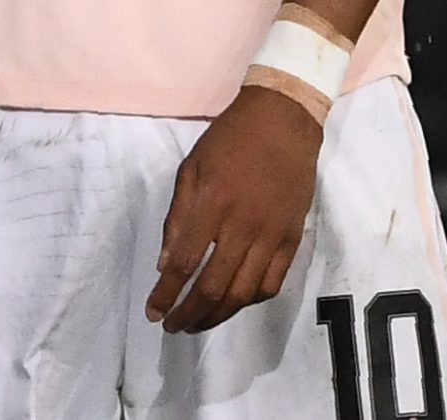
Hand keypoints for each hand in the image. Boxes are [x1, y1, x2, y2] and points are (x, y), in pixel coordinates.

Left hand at [146, 84, 321, 333]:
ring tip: (198, 323)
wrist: (282, 121)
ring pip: (243, 293)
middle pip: (214, 287)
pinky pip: (272, 283)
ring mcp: (271, 235)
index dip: (166, 294)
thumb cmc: (228, 140)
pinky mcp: (292, 238)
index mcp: (212, 204)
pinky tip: (233, 302)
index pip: (184, 263)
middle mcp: (242, 225)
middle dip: (189, 314)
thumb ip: (177, 217)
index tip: (153, 311)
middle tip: (173, 326)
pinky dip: (250, 301)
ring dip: (218, 315)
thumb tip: (165, 264)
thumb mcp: (190, 168)